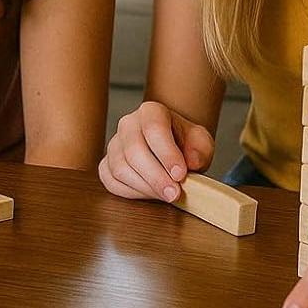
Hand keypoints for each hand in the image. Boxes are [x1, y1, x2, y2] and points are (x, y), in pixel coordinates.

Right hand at [98, 101, 215, 201]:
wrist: (172, 149)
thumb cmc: (185, 144)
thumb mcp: (200, 142)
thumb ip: (200, 148)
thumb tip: (191, 161)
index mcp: (151, 112)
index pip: (153, 128)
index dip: (166, 153)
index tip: (180, 175)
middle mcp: (128, 124)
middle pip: (134, 151)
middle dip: (156, 177)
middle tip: (174, 193)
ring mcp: (114, 145)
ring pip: (120, 168)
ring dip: (145, 187)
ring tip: (165, 195)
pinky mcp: (106, 165)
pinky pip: (111, 182)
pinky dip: (131, 192)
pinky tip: (149, 194)